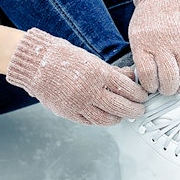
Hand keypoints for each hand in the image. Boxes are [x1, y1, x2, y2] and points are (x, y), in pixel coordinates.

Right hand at [5, 28, 147, 125]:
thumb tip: (130, 78)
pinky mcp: (68, 113)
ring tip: (123, 115)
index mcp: (97, 73)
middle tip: (139, 110)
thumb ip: (112, 71)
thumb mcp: (92, 60)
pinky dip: (101, 121)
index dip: (138, 95)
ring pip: (106, 119)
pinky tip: (106, 116)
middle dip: (134, 110)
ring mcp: (78, 103)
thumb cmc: (63, 58)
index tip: (143, 96)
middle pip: (120, 107)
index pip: (126, 88)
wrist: (36, 63)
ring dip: (118, 118)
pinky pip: (90, 121)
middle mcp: (89, 90)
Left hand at [128, 0, 179, 94]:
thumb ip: (141, 56)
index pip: (147, 76)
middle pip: (168, 80)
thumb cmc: (149, 16)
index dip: (150, 86)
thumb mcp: (136, 35)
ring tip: (177, 86)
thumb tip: (147, 79)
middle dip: (167, 90)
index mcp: (143, 44)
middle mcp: (162, 45)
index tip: (151, 86)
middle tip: (165, 89)